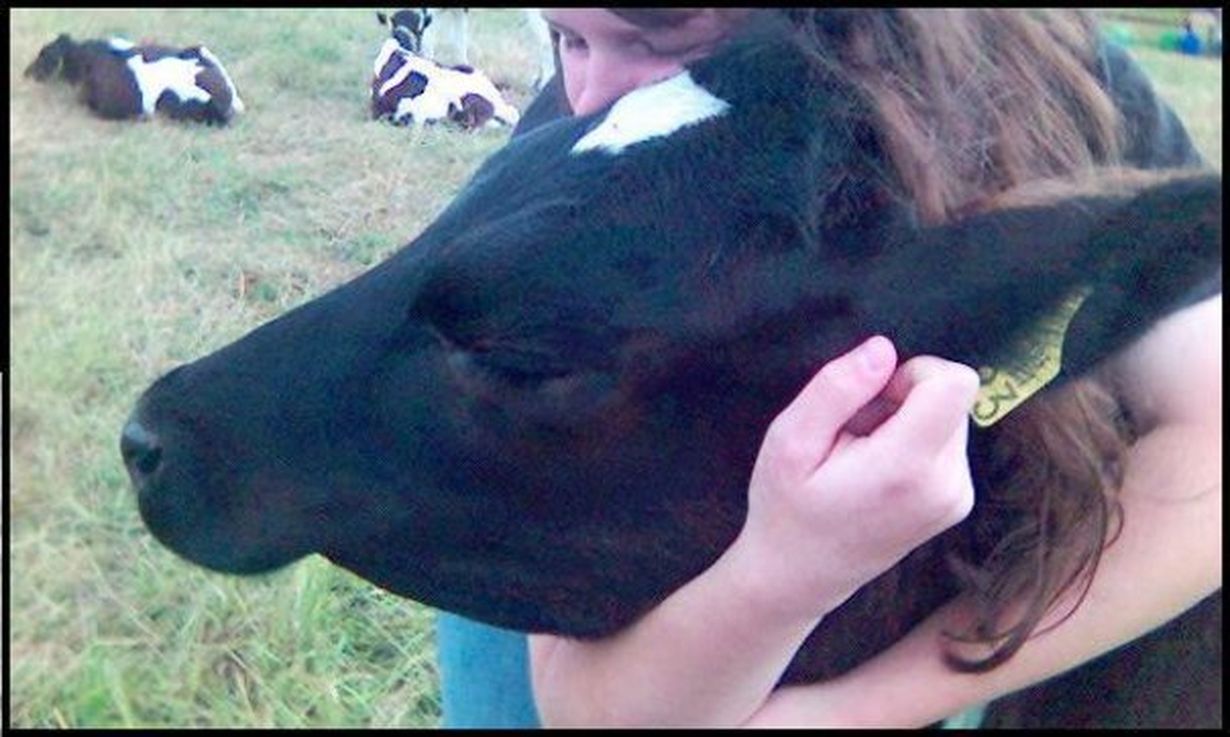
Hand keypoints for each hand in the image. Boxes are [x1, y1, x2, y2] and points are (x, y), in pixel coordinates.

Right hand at [728, 335, 980, 623]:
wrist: (797, 577)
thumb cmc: (786, 507)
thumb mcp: (790, 440)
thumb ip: (836, 389)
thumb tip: (883, 349)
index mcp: (908, 467)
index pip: (955, 383)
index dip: (912, 371)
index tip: (872, 396)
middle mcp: (947, 484)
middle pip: (951, 397)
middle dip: (904, 398)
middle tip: (854, 431)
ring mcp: (957, 498)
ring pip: (950, 416)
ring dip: (907, 420)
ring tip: (861, 453)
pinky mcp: (957, 502)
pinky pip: (948, 442)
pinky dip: (914, 442)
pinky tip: (876, 469)